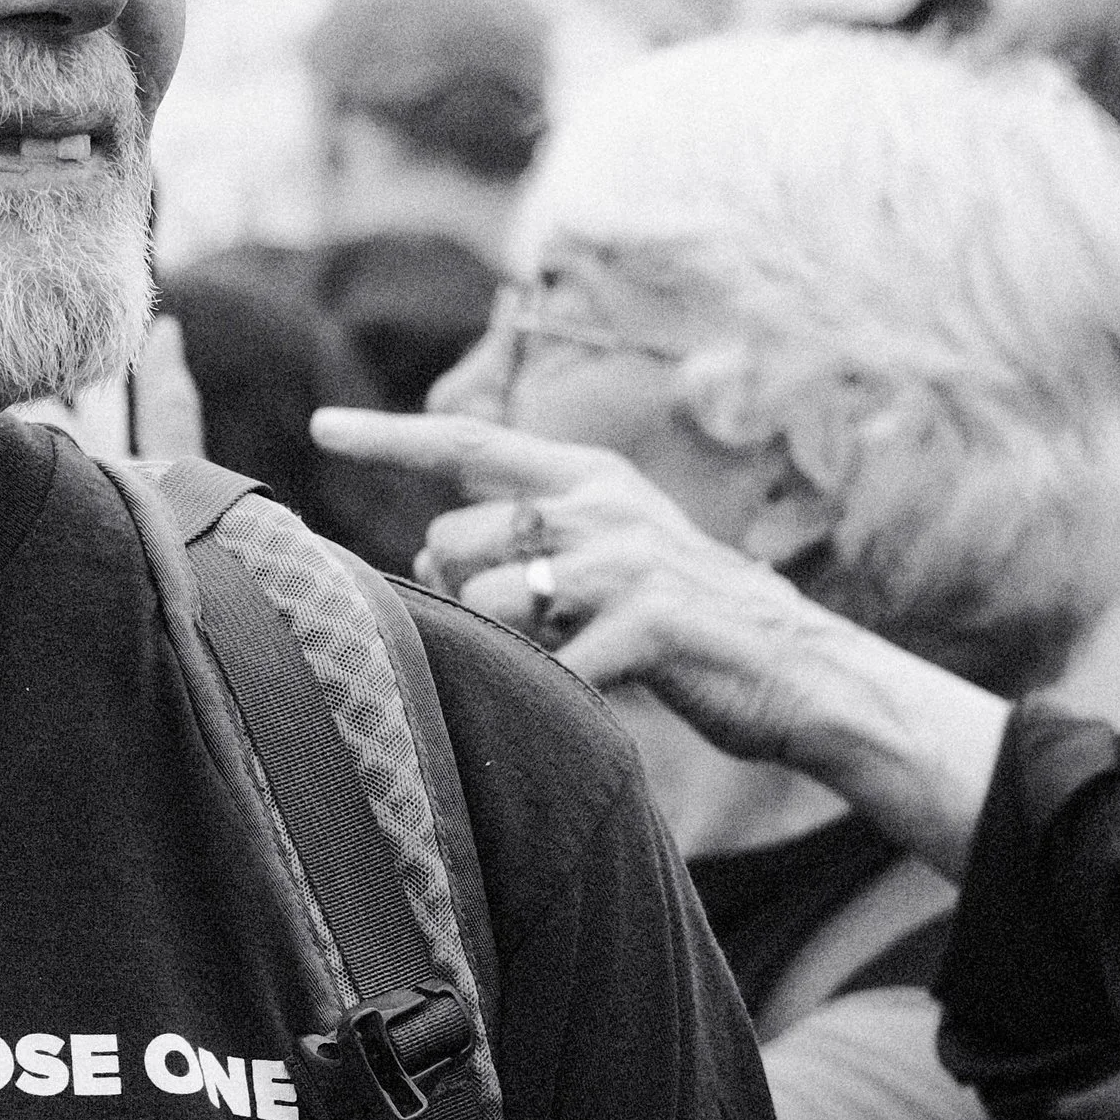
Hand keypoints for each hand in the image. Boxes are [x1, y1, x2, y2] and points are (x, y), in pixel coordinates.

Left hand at [311, 405, 818, 768]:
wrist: (801, 672)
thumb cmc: (685, 624)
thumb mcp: (610, 554)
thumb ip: (531, 536)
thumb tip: (428, 546)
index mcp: (590, 478)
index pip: (470, 443)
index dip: (390, 435)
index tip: (318, 426)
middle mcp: (603, 505)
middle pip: (452, 543)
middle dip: (456, 597)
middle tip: (525, 630)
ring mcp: (627, 561)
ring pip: (485, 603)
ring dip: (504, 648)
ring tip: (569, 659)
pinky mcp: (649, 623)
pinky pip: (546, 666)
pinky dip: (554, 693)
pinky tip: (596, 693)